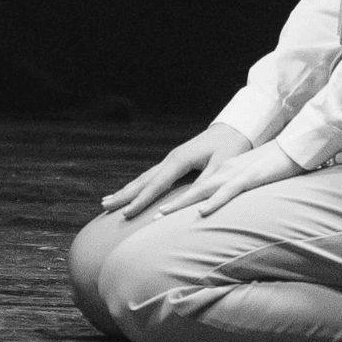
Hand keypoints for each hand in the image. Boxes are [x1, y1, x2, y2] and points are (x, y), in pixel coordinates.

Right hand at [100, 125, 251, 218]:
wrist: (236, 127)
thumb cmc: (232, 147)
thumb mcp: (222, 167)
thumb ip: (204, 184)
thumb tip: (187, 202)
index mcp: (180, 160)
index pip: (156, 185)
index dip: (141, 201)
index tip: (126, 214)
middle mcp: (171, 159)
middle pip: (143, 180)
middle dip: (123, 195)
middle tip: (104, 206)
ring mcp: (171, 159)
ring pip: (144, 178)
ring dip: (126, 190)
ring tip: (107, 201)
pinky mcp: (175, 162)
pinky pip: (151, 177)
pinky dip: (138, 186)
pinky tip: (130, 192)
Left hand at [146, 137, 300, 223]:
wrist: (291, 149)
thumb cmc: (271, 166)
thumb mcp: (248, 179)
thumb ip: (232, 191)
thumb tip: (217, 207)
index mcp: (219, 172)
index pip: (190, 188)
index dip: (169, 198)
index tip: (148, 209)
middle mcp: (221, 172)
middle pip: (189, 190)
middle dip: (167, 202)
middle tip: (145, 215)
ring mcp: (233, 174)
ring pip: (202, 191)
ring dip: (181, 203)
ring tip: (161, 214)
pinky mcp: (247, 178)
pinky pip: (227, 192)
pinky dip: (213, 202)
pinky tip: (202, 212)